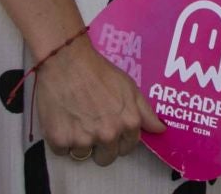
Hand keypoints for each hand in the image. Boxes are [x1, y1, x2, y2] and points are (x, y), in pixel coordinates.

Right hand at [34, 40, 163, 167]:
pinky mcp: (59, 140)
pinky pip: (61, 151)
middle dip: (101, 146)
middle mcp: (108, 135)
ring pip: (83, 154)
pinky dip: (61, 139)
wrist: (67, 62)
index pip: (127, 148)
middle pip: (106, 158)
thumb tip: (160, 130)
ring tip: (76, 118)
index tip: (111, 129)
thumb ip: (146, 113)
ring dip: (79, 142)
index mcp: (128, 124)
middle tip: (92, 125)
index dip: (119, 140)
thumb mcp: (130, 88)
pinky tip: (63, 119)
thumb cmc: (100, 72)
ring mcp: (83, 140)